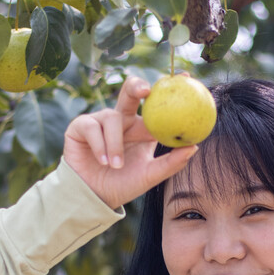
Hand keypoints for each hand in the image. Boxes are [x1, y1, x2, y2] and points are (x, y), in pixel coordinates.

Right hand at [63, 76, 197, 209]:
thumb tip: (194, 147)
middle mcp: (122, 120)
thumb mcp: (150, 176)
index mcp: (140, 128)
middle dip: (137, 85)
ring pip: (112, 117)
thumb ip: (171, 163)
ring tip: (116, 165)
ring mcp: (100, 121)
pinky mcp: (80, 127)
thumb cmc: (123, 186)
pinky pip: (91, 126)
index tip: (186, 77)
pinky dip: (100, 144)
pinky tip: (103, 161)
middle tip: (146, 90)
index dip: (168, 87)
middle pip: (130, 92)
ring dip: (115, 143)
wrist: (94, 197)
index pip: (155, 104)